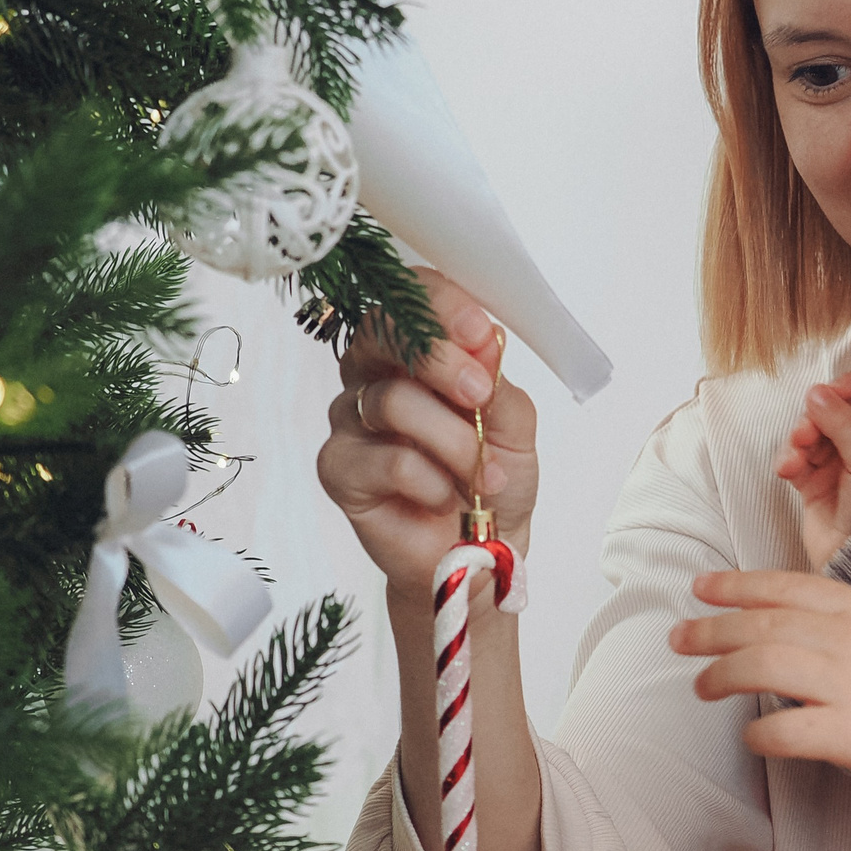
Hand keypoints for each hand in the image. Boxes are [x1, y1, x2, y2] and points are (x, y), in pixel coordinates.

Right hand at [317, 270, 538, 596]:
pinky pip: (383, 459)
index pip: (408, 297)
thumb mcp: (514, 426)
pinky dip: (429, 481)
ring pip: (391, 400)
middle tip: (480, 395)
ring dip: (451, 439)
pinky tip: (444, 497)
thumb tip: (484, 340)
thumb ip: (496, 381)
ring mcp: (349, 419)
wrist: (474, 553)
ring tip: (481, 474)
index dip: (440, 304)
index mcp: (413, 350)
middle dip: (439, 359)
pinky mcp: (337, 467)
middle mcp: (372, 374)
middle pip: (381, 332)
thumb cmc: (490, 481)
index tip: (480, 332)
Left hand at [668, 571, 850, 837]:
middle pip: (763, 623)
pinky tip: (752, 736)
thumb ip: (837, 627)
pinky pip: (786, 730)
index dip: (735, 585)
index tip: (700, 587)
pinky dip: (759, 734)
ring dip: (721, 675)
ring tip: (701, 685)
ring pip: (763, 667)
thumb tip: (776, 630)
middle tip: (678, 638)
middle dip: (710, 630)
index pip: (784, 586)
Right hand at [776, 372, 850, 569]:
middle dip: (818, 416)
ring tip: (799, 452)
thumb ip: (844, 422)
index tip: (835, 389)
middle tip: (810, 427)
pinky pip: (797, 458)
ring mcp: (842, 465)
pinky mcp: (817, 483)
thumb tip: (820, 394)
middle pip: (837, 410)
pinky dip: (789, 459)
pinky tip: (791, 468)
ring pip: (812, 432)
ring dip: (800, 438)